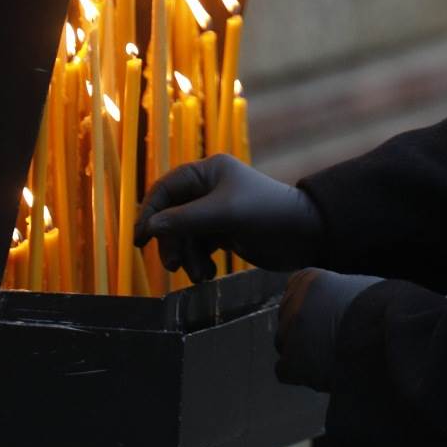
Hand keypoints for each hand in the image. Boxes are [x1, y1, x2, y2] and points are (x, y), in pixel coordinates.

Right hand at [134, 153, 324, 282]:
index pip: (166, 189)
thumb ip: (184, 220)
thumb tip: (149, 228)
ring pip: (185, 235)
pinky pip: (199, 247)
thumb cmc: (266, 213)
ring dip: (187, 257)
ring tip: (200, 275)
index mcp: (209, 172)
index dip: (150, 212)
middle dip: (172, 242)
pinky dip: (199, 261)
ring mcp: (217, 212)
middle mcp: (210, 189)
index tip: (140, 239)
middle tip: (172, 266)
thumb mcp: (224, 213)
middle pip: (172, 216)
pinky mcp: (225, 233)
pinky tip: (209, 274)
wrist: (306, 235)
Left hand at [275, 267, 381, 390]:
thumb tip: (342, 304)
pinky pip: (283, 370)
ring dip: (301, 350)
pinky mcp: (293, 361)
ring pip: (283, 342)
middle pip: (288, 317)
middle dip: (306, 328)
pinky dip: (300, 373)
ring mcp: (289, 331)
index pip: (296, 290)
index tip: (325, 316)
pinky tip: (320, 374)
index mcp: (310, 279)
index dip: (312, 306)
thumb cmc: (385, 309)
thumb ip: (340, 292)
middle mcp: (294, 301)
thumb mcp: (361, 286)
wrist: (388, 334)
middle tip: (329, 339)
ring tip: (327, 358)